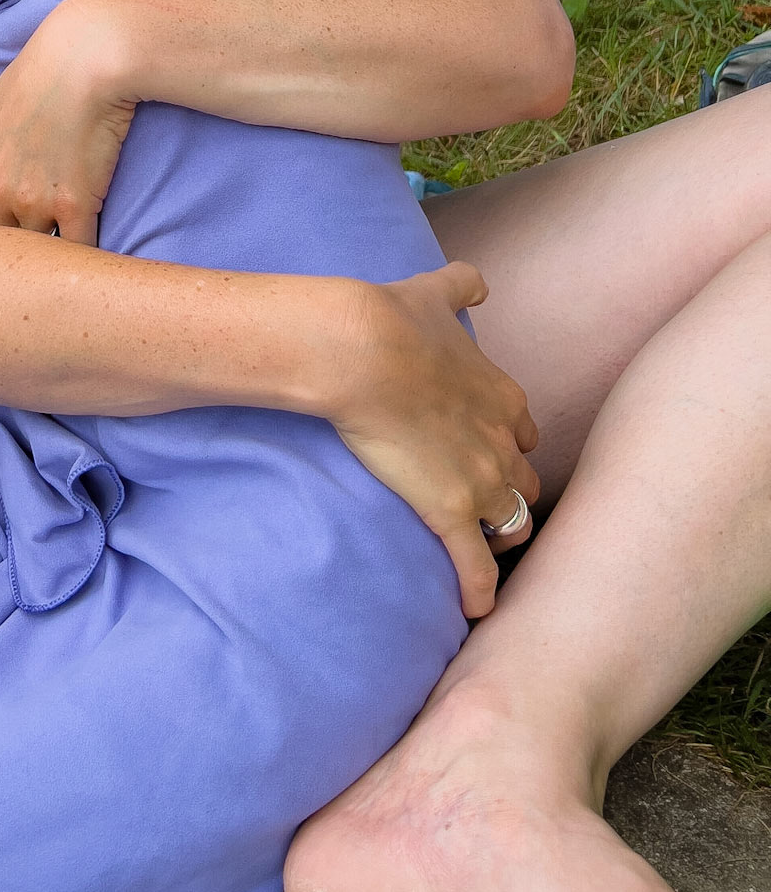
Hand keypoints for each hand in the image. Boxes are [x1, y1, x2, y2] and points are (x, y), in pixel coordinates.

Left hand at [0, 0, 134, 242]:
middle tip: (33, 264)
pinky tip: (95, 262)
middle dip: (15, 254)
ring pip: (37, 251)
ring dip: (51, 258)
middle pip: (0, 243)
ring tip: (65, 268)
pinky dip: (85, 259)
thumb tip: (0, 156)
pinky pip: (77, 250)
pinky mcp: (75, 206)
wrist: (84, 58)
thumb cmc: (46, 68)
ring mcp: (34, 201)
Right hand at [331, 262, 539, 619]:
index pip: (523, 433)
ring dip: (501, 536)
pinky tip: (476, 609)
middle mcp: (503, 441)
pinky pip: (475, 566)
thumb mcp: (437, 292)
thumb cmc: (394, 320)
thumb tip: (477, 281)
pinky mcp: (452, 513)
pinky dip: (479, 591)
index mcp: (502, 395)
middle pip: (527, 481)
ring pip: (513, 523)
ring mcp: (482, 481)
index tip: (490, 452)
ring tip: (484, 554)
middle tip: (488, 506)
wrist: (364, 350)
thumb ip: (462, 286)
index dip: (507, 445)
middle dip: (512, 493)